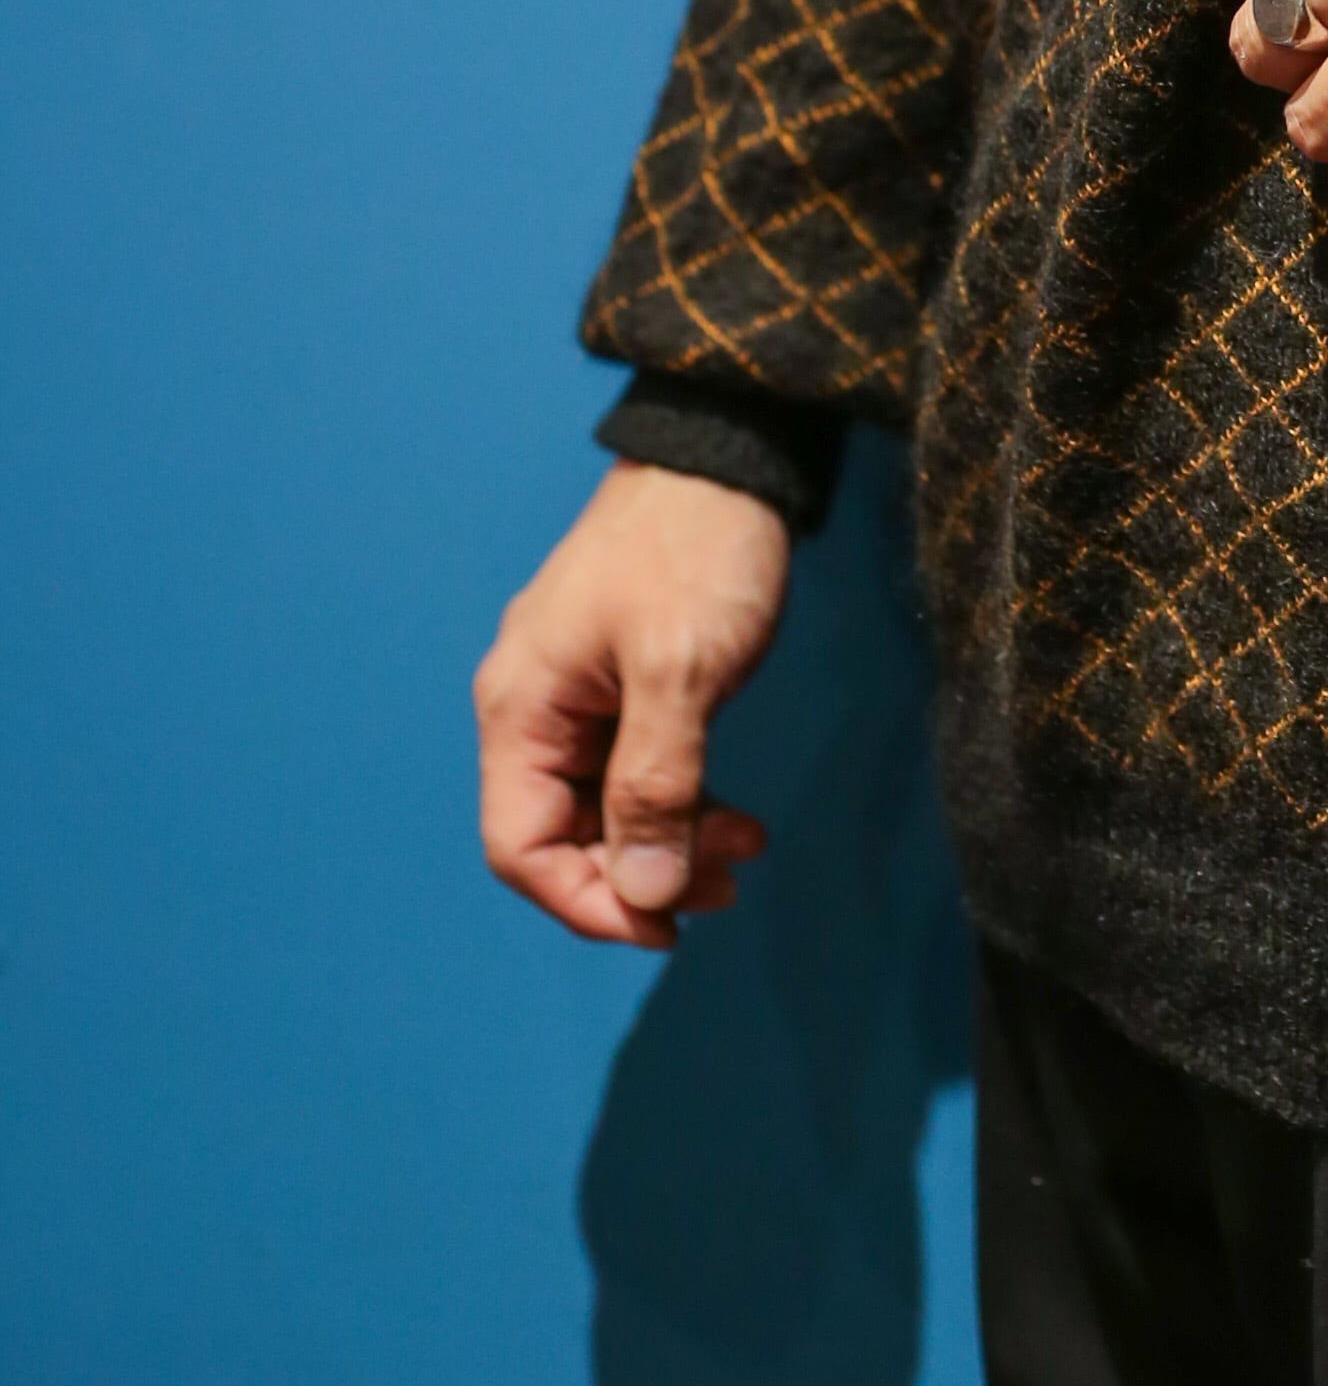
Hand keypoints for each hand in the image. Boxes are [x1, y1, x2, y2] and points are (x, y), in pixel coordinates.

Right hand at [474, 462, 789, 949]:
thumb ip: (657, 782)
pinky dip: (681, 803)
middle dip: (642, 874)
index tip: (665, 927)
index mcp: (521, 709)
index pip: (520, 847)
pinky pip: (635, 774)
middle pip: (563, 837)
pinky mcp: (624, 688)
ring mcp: (579, 699)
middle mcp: (535, 710)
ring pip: (607, 811)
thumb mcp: (680, 669)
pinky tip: (736, 815)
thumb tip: (644, 891)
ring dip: (670, 843)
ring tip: (748, 847)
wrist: (727, 459)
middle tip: (729, 884)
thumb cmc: (695, 551)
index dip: (586, 901)